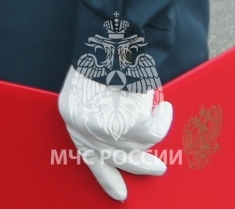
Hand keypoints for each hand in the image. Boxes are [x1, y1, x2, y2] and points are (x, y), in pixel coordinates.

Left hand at [59, 65, 173, 200]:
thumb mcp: (86, 92)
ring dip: (155, 128)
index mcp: (71, 119)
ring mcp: (105, 130)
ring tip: (160, 111)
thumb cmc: (100, 61)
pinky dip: (162, 119)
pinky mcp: (126, 126)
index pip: (89, 157)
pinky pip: (154, 132)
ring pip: (141, 146)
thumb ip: (95, 117)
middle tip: (158, 168)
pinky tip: (163, 106)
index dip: (106, 177)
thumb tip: (119, 146)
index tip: (120, 195)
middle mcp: (84, 129)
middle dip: (142, 166)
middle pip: (119, 160)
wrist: (107, 41)